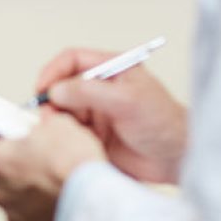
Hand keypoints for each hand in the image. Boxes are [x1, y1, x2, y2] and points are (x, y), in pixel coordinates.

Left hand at [0, 110, 105, 220]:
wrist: (92, 202)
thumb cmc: (74, 165)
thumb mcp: (59, 123)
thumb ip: (44, 122)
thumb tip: (45, 120)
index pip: (0, 140)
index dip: (19, 136)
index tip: (29, 136)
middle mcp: (0, 190)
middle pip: (11, 171)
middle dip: (29, 164)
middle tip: (53, 159)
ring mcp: (15, 214)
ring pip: (24, 196)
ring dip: (38, 189)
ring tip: (63, 182)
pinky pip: (37, 216)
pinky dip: (48, 209)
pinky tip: (65, 199)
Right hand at [35, 48, 187, 183]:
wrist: (178, 160)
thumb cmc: (165, 124)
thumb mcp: (127, 101)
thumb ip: (89, 92)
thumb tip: (56, 90)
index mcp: (111, 70)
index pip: (72, 60)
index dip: (53, 71)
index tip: (42, 88)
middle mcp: (100, 89)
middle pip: (61, 87)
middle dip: (50, 101)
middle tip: (47, 117)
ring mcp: (95, 113)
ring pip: (61, 111)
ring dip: (56, 122)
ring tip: (60, 134)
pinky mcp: (92, 136)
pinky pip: (67, 133)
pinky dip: (62, 138)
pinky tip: (70, 146)